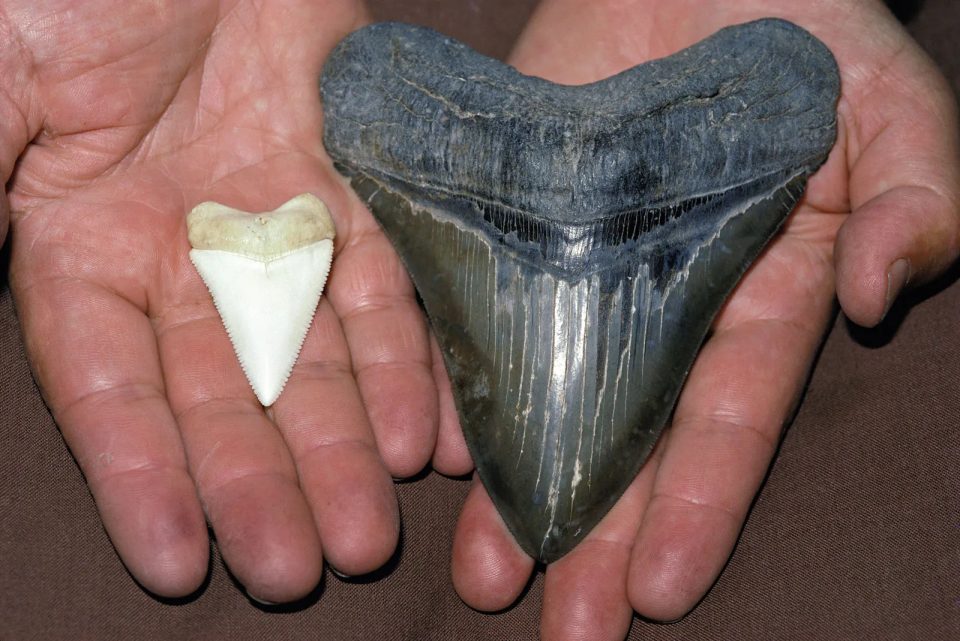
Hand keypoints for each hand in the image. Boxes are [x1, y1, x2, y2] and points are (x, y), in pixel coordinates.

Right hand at [5, 0, 443, 601]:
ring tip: (373, 528)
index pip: (113, 395)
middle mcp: (183, 258)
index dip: (143, 480)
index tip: (175, 563)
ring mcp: (274, 228)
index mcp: (80, 246)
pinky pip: (385, 292)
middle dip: (265, 484)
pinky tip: (430, 436)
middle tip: (303, 568)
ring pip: (315, 360)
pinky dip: (410, 363)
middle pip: (228, 398)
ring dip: (345, 445)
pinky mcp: (351, 193)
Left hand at [442, 0, 959, 637]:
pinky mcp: (510, 216)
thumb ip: (916, 194)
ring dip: (515, 484)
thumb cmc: (809, 24)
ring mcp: (576, 263)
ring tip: (484, 573)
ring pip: (543, 392)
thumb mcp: (891, 103)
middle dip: (598, 533)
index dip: (696, 503)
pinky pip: (478, 306)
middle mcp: (657, 298)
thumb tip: (892, 295)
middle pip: (625, 435)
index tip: (661, 590)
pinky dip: (456, 377)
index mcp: (755, 292)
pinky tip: (433, 453)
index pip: (724, 417)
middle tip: (559, 625)